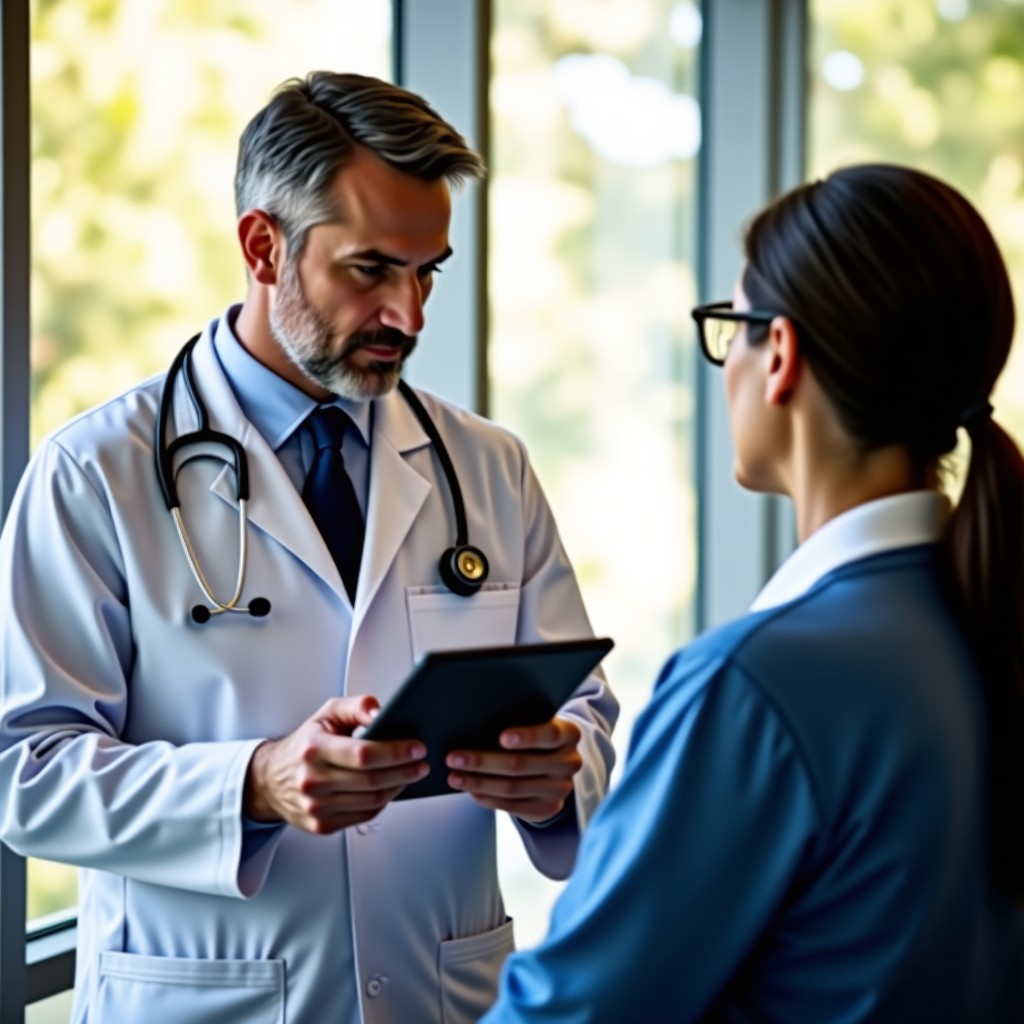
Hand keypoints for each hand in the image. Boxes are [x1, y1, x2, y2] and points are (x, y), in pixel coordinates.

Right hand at [243, 695, 428, 834]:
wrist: (271, 779)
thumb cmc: (305, 744)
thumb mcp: (327, 714)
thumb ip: (357, 706)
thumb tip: (381, 712)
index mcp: (314, 749)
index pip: (363, 754)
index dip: (395, 752)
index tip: (416, 747)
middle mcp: (313, 780)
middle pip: (371, 780)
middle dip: (405, 771)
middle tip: (423, 762)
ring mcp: (317, 807)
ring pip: (372, 800)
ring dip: (398, 787)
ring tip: (412, 773)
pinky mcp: (322, 825)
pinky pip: (364, 815)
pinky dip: (384, 801)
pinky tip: (391, 787)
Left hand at [445, 716, 581, 823]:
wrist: (556, 764)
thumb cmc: (537, 736)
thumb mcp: (538, 722)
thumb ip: (519, 720)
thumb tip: (475, 721)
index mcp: (569, 734)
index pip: (550, 734)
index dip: (527, 737)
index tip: (501, 737)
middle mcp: (569, 762)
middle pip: (521, 764)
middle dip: (483, 761)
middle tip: (454, 758)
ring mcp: (560, 788)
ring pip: (512, 788)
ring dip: (478, 782)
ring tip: (454, 776)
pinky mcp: (548, 808)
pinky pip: (512, 806)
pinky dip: (488, 798)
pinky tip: (471, 790)